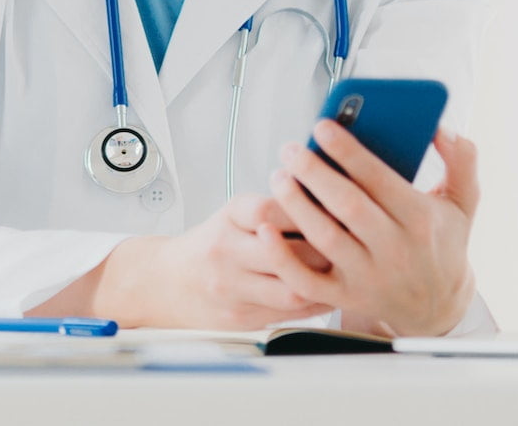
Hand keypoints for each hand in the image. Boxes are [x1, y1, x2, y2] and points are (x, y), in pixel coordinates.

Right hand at [93, 192, 336, 329]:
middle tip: (351, 245)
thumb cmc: (209, 245)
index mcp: (230, 216)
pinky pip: (288, 313)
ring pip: (291, 287)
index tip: (334, 208)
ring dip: (323, 281)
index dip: (309, 210)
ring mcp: (232, 286)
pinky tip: (328, 294)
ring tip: (343, 272)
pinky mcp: (240, 316)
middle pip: (286, 252)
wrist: (167, 282)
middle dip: (324, 249)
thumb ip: (273, 210)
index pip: (273, 209)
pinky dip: (314, 303)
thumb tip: (326, 201)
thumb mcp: (234, 215)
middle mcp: (226, 250)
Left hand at [251, 122, 479, 336]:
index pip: (379, 179)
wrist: (438, 307)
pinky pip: (307, 281)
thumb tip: (440, 128)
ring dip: (296, 205)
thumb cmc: (442, 243)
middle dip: (314, 173)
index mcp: (420, 219)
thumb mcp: (463, 202)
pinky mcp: (346, 297)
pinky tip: (265, 229)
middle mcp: (395, 249)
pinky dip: (282, 257)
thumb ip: (461, 160)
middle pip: (347, 207)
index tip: (322, 126)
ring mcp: (369, 276)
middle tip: (290, 149)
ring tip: (278, 176)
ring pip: (325, 239)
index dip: (348, 151)